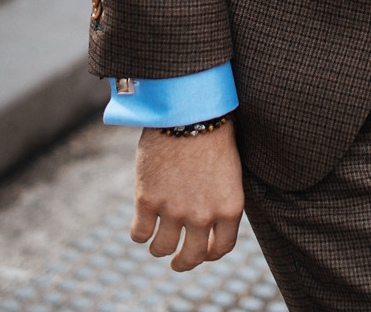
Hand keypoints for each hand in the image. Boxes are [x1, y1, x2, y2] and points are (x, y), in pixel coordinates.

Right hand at [131, 120, 244, 271]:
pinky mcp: (147, 200)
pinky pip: (139, 234)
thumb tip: (208, 223)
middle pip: (191, 257)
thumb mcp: (229, 172)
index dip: (209, 254)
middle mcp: (203, 215)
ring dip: (159, 247)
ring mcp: (174, 210)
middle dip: (183, 263)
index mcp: (230, 207)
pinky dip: (139, 233)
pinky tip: (142, 225)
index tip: (202, 252)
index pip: (220, 248)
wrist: (189, 108)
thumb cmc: (213, 133)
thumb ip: (220, 200)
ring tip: (157, 241)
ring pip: (161, 249)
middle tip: (177, 262)